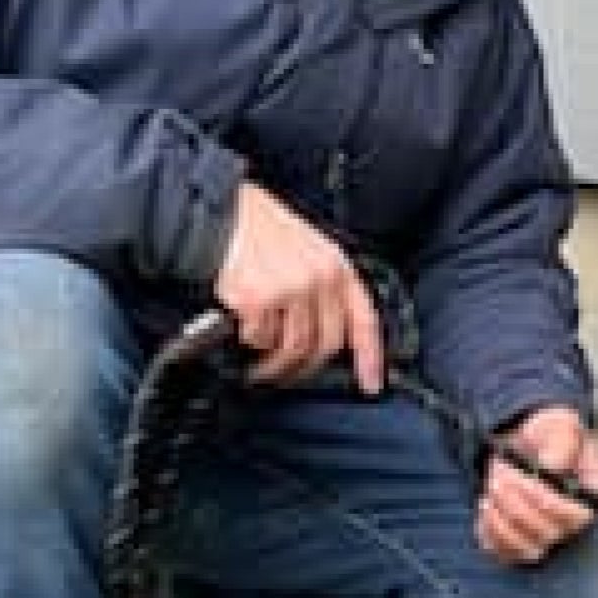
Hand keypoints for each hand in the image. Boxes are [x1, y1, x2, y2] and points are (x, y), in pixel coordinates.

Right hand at [210, 181, 383, 391]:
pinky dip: (249, 338)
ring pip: (290, 348)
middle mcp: (319, 278)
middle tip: (286, 375)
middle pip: (323, 345)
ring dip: (273, 362)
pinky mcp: (259, 298)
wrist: (227, 212)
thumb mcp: (310, 249)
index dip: (370, 357)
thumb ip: (324, 288)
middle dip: (304, 368)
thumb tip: (327, 337)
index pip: (363, 320)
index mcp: (337, 266)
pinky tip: (242, 326)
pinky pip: (258, 338)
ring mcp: (290, 289)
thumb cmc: (264, 231)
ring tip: (259, 362)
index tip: (371, 385)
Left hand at [478, 406, 597, 563]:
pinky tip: (486, 505)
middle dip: (516, 503)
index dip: (544, 501)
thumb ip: (561, 443)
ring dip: (502, 518)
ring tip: (493, 487)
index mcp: (591, 498)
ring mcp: (545, 537)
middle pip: (545, 533)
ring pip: (525, 549)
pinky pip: (504, 553)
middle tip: (501, 475)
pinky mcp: (518, 543)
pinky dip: (491, 532)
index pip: (575, 517)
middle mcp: (571, 525)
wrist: (527, 443)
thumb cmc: (550, 434)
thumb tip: (550, 468)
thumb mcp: (561, 426)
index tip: (519, 475)